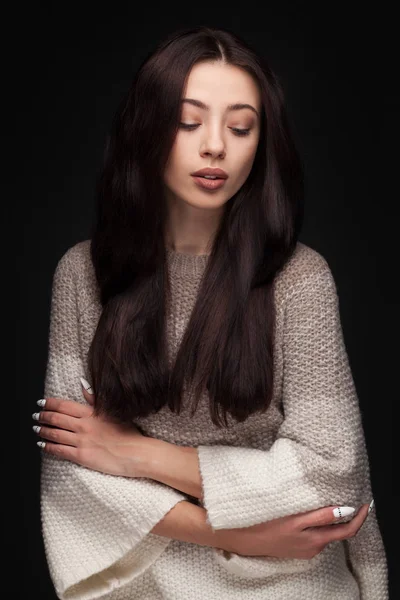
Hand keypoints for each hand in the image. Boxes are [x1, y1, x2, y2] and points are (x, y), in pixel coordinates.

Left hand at [33, 380, 146, 476]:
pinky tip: (42, 445)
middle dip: (43, 416)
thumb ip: (94, 397)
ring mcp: (81, 441)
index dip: (50, 403)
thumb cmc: (128, 432)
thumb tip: (83, 383)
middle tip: (36, 415)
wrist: (135, 453)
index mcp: (91, 413)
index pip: (64, 405)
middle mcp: (83, 425)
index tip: (42, 402)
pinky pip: (59, 450)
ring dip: (42, 430)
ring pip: (55, 434)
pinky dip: (48, 447)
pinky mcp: (81, 456)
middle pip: (56, 419)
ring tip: (36, 428)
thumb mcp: (112, 411)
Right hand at [223, 502, 371, 557]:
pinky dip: (318, 524)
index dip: (360, 518)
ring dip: (330, 519)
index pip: (347, 530)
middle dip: (347, 516)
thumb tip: (344, 510)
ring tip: (329, 501)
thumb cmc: (268, 525)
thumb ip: (321, 516)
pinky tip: (311, 513)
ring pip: (325, 532)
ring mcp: (306, 549)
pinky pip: (314, 534)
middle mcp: (314, 547)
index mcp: (316, 540)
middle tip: (352, 498)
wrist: (245, 539)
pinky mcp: (298, 547)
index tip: (366, 504)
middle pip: (338, 531)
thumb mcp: (296, 518)